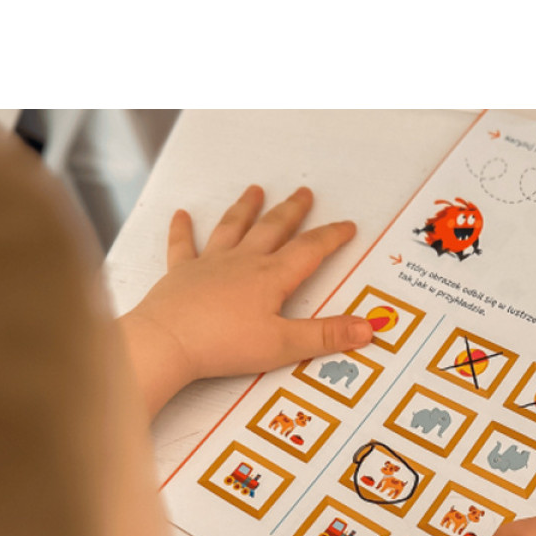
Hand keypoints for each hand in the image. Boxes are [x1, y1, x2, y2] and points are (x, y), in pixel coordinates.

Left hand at [118, 185, 373, 414]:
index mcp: (271, 277)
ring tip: (254, 191)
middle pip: (273, 229)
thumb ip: (327, 335)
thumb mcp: (285, 344)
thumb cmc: (226, 345)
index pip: (309, 250)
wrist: (168, 342)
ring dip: (245, 208)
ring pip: (232, 228)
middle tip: (304, 193)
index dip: (331, 237)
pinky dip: (183, 229)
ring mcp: (210, 264)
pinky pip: (183, 246)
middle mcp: (243, 262)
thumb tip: (368, 328)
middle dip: (292, 211)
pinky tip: (182, 215)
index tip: (347, 226)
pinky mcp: (181, 274)